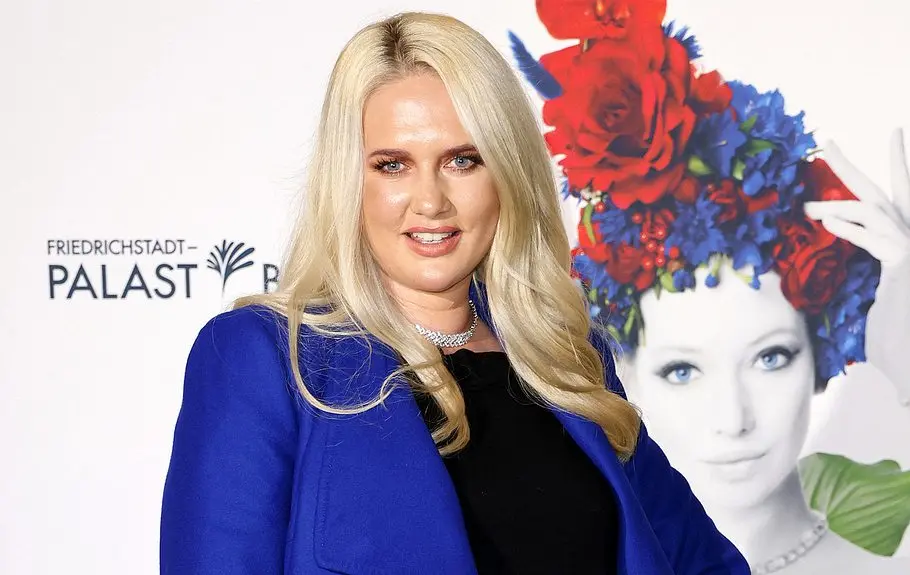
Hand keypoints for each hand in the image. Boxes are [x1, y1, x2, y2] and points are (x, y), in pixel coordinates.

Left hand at [804, 128, 909, 405]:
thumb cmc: (899, 347)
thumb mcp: (875, 312)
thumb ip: (869, 292)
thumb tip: (860, 294)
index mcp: (900, 251)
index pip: (882, 210)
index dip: (857, 190)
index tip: (833, 167)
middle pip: (885, 194)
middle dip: (853, 168)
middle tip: (828, 142)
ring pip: (877, 211)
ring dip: (840, 204)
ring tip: (806, 206)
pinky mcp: (908, 265)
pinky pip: (879, 238)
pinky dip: (853, 228)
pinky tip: (825, 221)